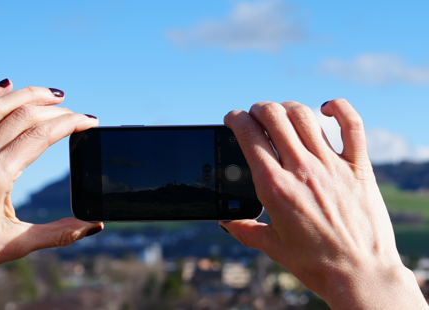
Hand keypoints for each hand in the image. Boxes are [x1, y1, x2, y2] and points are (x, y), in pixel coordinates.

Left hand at [0, 79, 102, 285]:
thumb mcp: (16, 245)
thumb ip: (59, 234)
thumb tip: (94, 225)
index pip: (39, 137)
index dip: (69, 124)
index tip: (89, 121)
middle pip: (22, 116)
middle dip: (55, 109)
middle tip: (77, 113)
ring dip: (26, 94)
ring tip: (52, 94)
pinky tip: (7, 86)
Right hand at [221, 99, 427, 308]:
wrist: (360, 275)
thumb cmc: (315, 264)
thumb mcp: (273, 247)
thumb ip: (245, 230)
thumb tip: (226, 222)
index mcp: (275, 187)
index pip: (248, 136)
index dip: (235, 119)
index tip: (232, 118)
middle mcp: (301, 170)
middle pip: (274, 117)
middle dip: (258, 108)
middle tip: (255, 115)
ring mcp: (332, 166)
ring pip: (305, 116)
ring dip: (287, 107)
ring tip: (282, 113)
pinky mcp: (358, 167)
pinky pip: (351, 125)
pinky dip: (338, 108)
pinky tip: (326, 109)